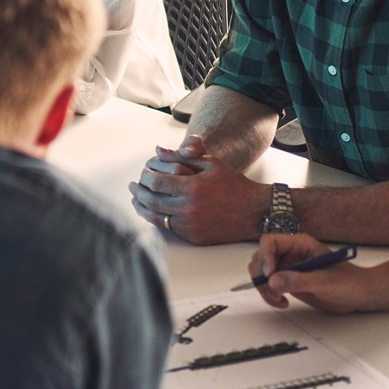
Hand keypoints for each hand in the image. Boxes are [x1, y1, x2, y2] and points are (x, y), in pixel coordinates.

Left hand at [129, 134, 266, 244]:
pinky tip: (153, 212)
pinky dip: (157, 219)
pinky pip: (169, 228)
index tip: (142, 174)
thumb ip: (183, 156)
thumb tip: (158, 151)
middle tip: (133, 187)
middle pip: (151, 201)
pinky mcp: (194, 237)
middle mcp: (190, 208)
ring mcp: (191, 225)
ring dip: (142, 208)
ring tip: (137, 200)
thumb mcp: (211, 164)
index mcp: (193, 188)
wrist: (255, 212)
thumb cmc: (234, 185)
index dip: (145, 178)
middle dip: (138, 193)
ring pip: (156, 218)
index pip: (156, 183)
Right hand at [249, 234, 369, 313]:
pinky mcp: (286, 280)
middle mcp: (289, 253)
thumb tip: (272, 282)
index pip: (270, 242)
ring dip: (263, 287)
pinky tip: (282, 303)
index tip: (269, 275)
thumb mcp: (325, 282)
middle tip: (274, 293)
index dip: (265, 256)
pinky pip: (267, 284)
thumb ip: (299, 280)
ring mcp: (287, 267)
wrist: (359, 295)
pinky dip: (268, 294)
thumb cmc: (348, 283)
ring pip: (261, 272)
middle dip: (262, 276)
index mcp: (299, 245)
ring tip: (279, 300)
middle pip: (260, 257)